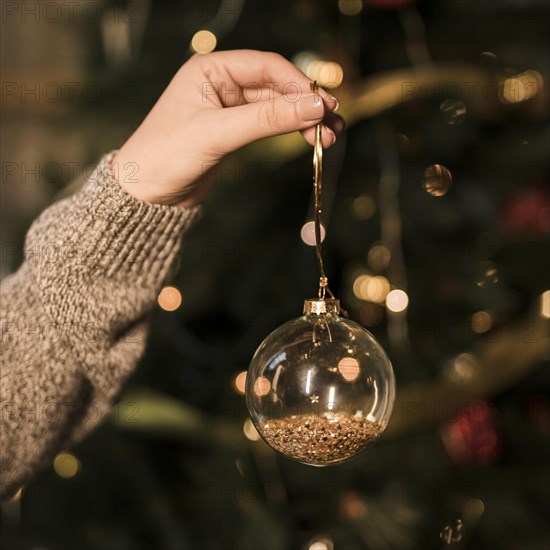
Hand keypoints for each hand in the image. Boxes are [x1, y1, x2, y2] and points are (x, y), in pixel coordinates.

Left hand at [113, 50, 344, 206]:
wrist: (145, 195)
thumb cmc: (165, 157)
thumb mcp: (217, 134)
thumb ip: (267, 120)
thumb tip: (315, 106)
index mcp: (210, 69)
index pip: (266, 67)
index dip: (299, 84)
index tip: (325, 105)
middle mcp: (221, 83)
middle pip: (276, 86)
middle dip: (306, 105)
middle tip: (334, 124)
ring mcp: (228, 108)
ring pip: (276, 107)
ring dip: (302, 119)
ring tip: (331, 137)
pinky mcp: (233, 131)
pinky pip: (269, 125)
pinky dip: (289, 131)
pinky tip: (308, 138)